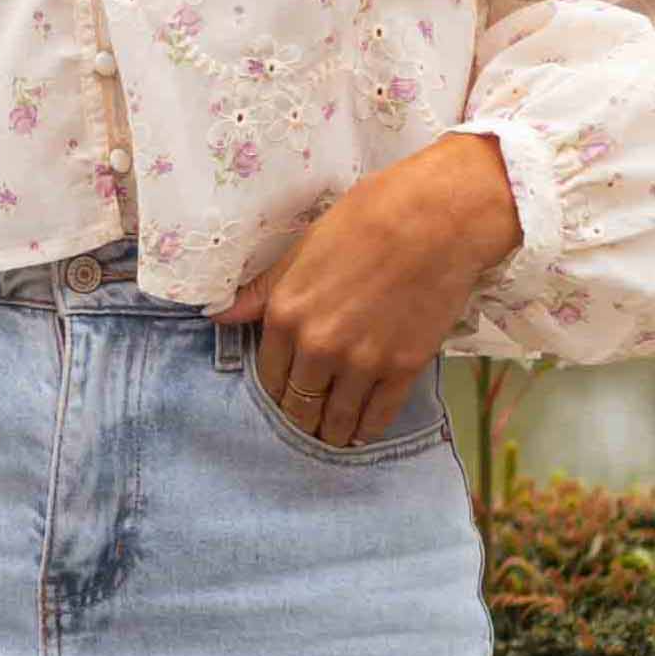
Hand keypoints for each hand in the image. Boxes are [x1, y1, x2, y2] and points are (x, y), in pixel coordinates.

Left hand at [232, 132, 521, 446]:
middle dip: (301, 416)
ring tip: (333, 437)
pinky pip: (378, 416)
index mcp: (286, 315)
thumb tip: (217, 315)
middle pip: (299, 404)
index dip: (276, 389)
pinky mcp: (402, 369)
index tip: (284, 394)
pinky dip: (368, 429)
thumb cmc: (367, 219)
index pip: (269, 376)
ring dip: (332, 432)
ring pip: (337, 419)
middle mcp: (317, 347)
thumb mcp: (303, 247)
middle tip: (308, 420)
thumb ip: (262, 289)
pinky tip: (364, 432)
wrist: (437, 218)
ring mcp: (361, 363)